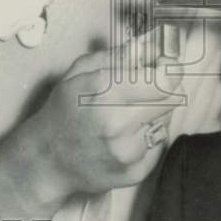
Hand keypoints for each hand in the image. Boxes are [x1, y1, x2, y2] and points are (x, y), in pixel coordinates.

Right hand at [0, 31, 183, 220]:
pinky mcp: (135, 173)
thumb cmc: (64, 110)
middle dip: (164, 89)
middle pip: (173, 99)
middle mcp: (119, 126)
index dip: (170, 69)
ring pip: (166, 120)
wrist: (47, 160)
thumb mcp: (82, 71)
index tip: (163, 65)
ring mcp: (128, 153)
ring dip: (155, 112)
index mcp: (104, 94)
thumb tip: (153, 46)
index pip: (165, 80)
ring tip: (129, 114)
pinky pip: (159, 144)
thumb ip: (120, 55)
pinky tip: (126, 135)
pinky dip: (149, 135)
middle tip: (147, 87)